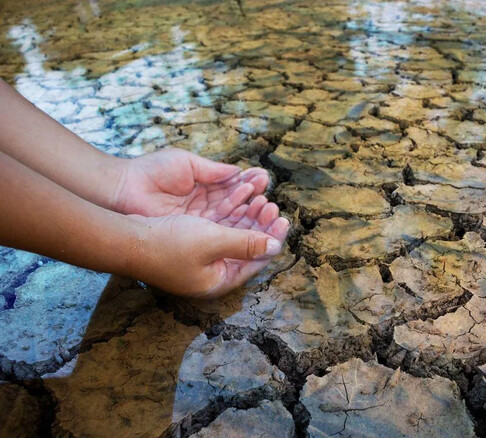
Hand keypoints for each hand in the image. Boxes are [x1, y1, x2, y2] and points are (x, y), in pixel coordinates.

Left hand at [113, 148, 270, 222]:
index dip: (249, 185)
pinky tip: (250, 219)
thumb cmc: (150, 172)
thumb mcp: (187, 164)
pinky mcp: (192, 235)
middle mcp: (204, 207)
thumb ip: (214, 171)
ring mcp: (198, 223)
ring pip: (231, 221)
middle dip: (255, 203)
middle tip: (269, 199)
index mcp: (203, 187)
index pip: (233, 188)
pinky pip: (218, 232)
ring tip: (265, 206)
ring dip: (249, 215)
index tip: (264, 179)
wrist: (123, 189)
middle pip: (236, 207)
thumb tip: (239, 172)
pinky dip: (235, 226)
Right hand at [130, 212, 289, 297]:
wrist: (125, 239)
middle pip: (246, 248)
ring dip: (246, 217)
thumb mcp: (213, 241)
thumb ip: (246, 243)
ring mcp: (200, 261)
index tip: (284, 219)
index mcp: (219, 281)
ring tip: (259, 198)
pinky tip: (238, 199)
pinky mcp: (189, 246)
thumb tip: (276, 246)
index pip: (256, 261)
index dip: (272, 239)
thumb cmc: (167, 244)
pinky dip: (229, 215)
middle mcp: (211, 273)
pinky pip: (218, 229)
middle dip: (260, 225)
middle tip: (272, 205)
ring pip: (233, 236)